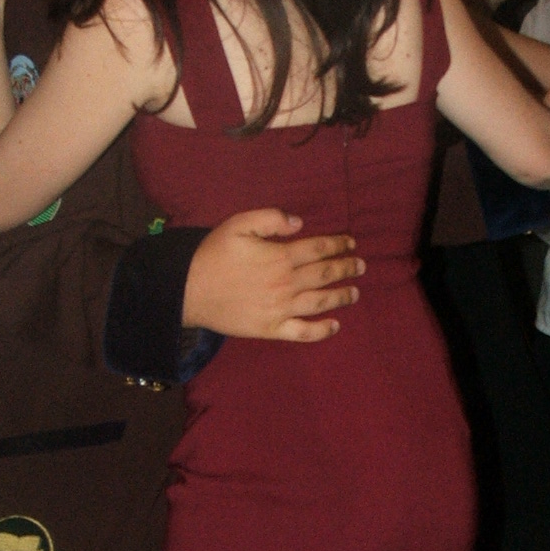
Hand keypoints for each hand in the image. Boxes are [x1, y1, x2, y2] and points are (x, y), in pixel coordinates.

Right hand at [182, 209, 363, 341]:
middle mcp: (286, 283)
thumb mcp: (238, 224)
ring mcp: (281, 309)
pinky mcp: (272, 328)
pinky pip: (303, 332)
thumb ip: (270, 219)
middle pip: (324, 274)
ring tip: (355, 292)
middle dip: (346, 268)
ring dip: (341, 296)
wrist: (189, 290)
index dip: (338, 244)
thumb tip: (299, 223)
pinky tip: (334, 326)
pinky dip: (321, 330)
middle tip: (361, 265)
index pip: (318, 249)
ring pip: (320, 302)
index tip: (350, 242)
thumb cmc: (213, 254)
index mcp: (280, 256)